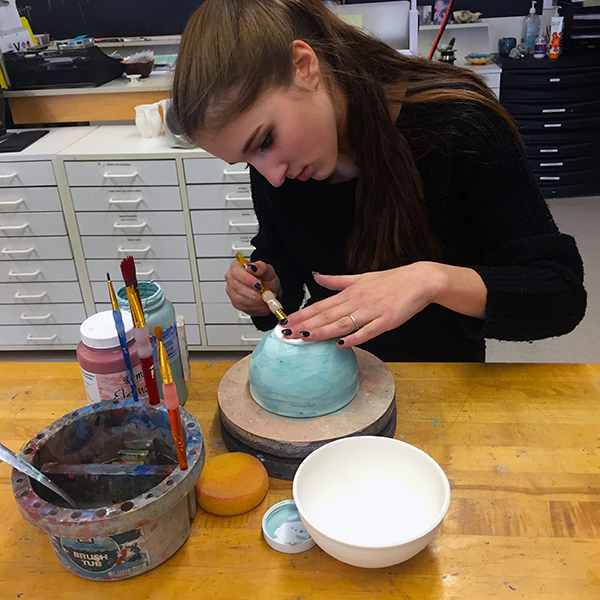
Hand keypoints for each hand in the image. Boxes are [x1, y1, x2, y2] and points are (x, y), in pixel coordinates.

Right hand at [224, 259, 281, 316]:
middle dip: (252, 292)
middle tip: (263, 294)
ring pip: (239, 298)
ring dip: (254, 300)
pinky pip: (242, 306)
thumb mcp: (269, 272)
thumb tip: (255, 267)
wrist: (269, 293)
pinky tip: (259, 303)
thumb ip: (262, 267)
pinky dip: (253, 306)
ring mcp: (231, 290)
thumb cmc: (267, 281)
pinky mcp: (234, 301)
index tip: (258, 284)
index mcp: (237, 266)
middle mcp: (231, 277)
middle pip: (236, 286)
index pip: (236, 271)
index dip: (246, 278)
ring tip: (264, 298)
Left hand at [281, 262, 486, 346]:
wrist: (419, 280)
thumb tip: (316, 275)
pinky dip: (355, 337)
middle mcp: (356, 301)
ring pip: (342, 323)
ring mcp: (371, 311)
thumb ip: (337, 281)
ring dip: (322, 331)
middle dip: (305, 324)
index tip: (285, 321)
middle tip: (286, 333)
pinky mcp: (386, 321)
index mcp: (349, 293)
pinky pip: (368, 331)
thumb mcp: (360, 277)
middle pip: (326, 315)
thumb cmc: (391, 281)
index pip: (320, 306)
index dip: (302, 314)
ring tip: (305, 337)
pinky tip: (341, 344)